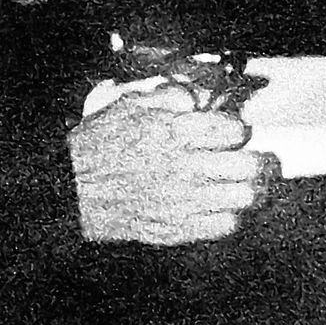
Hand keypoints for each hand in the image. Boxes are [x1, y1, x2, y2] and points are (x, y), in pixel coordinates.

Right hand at [68, 82, 271, 244]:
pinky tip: (218, 206)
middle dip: (253, 159)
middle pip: (249, 165)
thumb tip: (197, 98)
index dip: (236, 130)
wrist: (72, 189)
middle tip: (248, 158)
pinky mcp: (178, 228)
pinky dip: (228, 215)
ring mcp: (183, 201)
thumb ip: (167, 97)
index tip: (230, 133)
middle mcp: (183, 167)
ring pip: (244, 197)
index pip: (233, 130)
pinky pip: (225, 226)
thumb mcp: (127, 106)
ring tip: (240, 183)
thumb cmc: (97, 146)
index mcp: (172, 132)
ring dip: (247, 188)